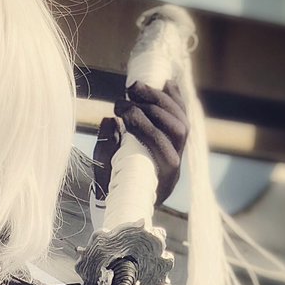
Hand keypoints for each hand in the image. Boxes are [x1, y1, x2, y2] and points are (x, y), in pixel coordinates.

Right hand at [92, 79, 188, 206]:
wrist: (122, 200)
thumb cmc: (110, 190)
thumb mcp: (102, 176)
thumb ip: (105, 150)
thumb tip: (110, 120)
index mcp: (163, 181)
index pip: (167, 153)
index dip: (147, 130)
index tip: (120, 114)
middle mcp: (176, 167)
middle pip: (178, 131)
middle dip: (153, 109)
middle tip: (126, 96)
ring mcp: (179, 153)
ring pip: (182, 122)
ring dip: (161, 100)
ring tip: (136, 87)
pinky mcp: (176, 142)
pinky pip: (182, 116)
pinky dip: (175, 98)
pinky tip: (166, 84)